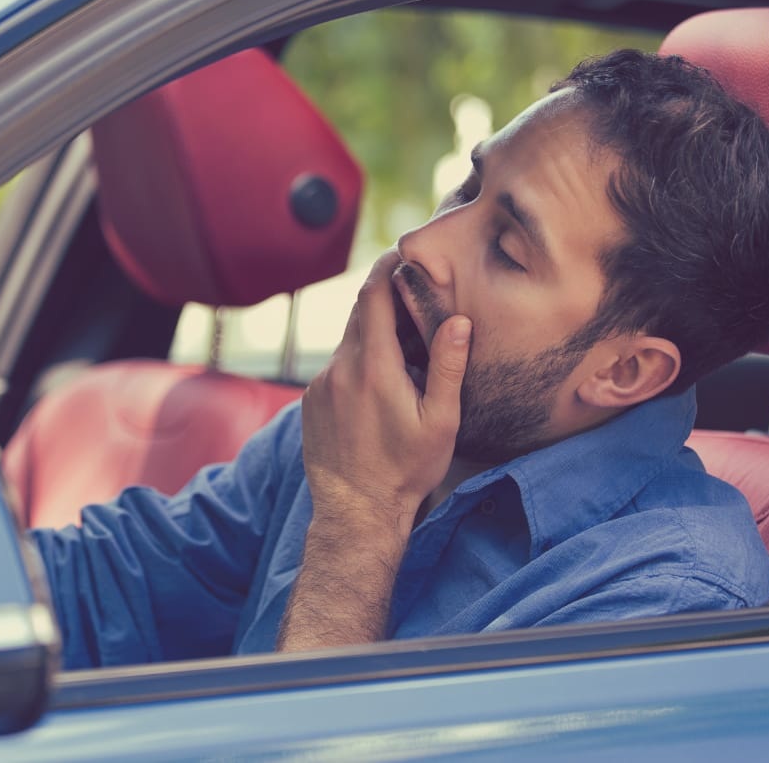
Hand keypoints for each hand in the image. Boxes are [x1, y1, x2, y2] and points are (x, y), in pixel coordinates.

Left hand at [300, 249, 471, 532]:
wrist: (355, 513)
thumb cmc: (405, 470)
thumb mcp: (440, 422)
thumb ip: (449, 367)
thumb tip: (458, 321)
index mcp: (372, 366)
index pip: (373, 296)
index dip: (387, 268)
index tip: (402, 254)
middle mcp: (339, 368)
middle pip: (360, 313)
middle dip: (385, 299)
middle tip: (414, 296)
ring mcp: (320, 384)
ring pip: (348, 341)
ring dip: (373, 334)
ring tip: (404, 348)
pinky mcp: (311, 400)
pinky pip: (336, 366)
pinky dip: (358, 360)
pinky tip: (381, 383)